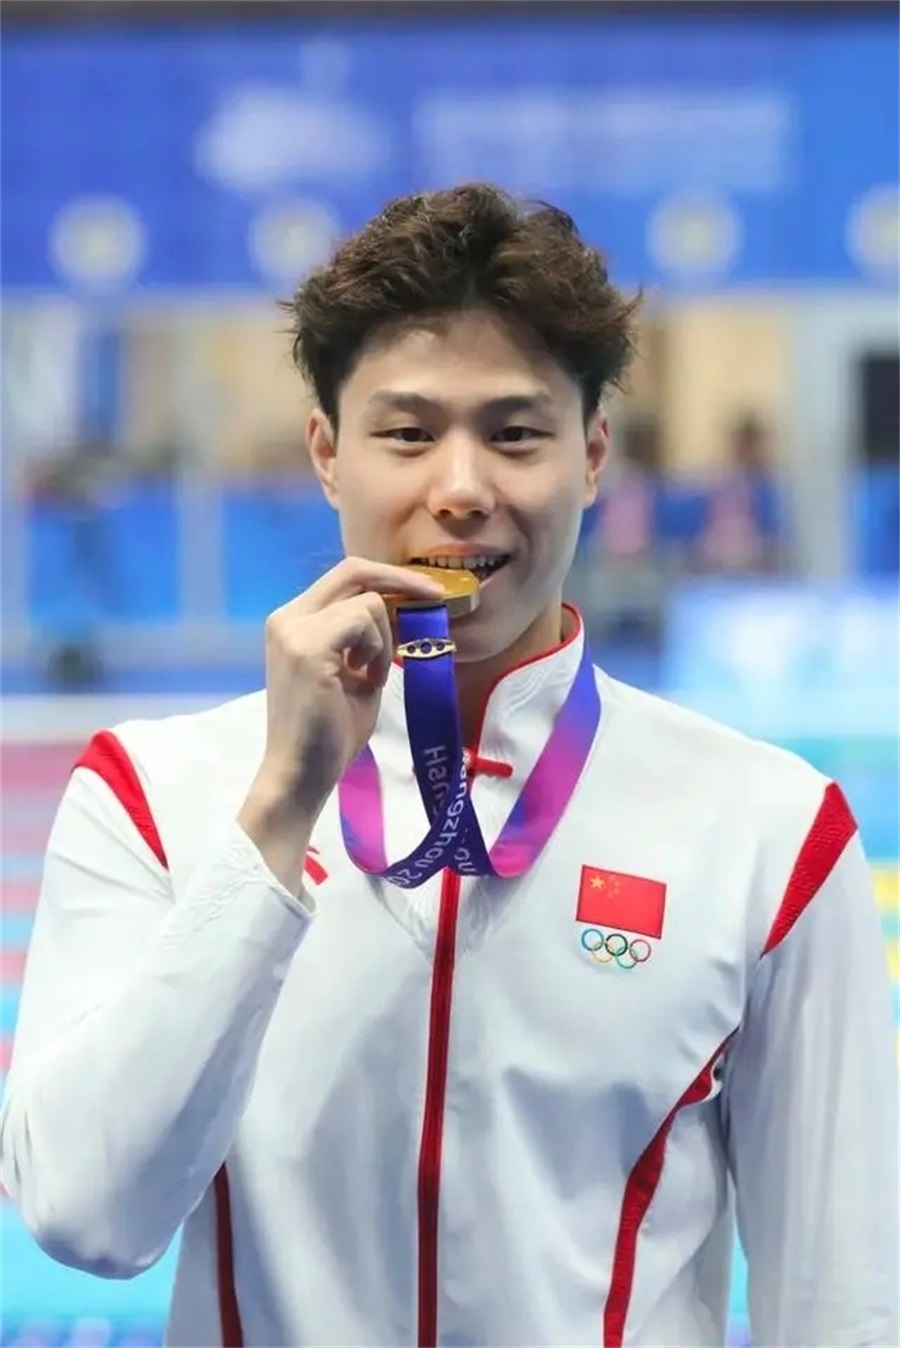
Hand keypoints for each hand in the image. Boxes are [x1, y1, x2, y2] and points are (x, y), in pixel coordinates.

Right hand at [249, 557, 443, 819]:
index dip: (388, 578)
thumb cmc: (328, 733)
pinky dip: (377, 649)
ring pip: (367, 602)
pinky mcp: (308, 646)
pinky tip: (368, 680)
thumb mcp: (355, 673)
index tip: (425, 593)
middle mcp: (287, 617)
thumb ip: (369, 640)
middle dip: (401, 580)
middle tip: (436, 598)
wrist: (301, 774)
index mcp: (293, 621)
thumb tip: (404, 611)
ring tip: (371, 678)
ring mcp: (294, 629)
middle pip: (353, 570)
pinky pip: (364, 622)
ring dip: (383, 640)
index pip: (344, 577)